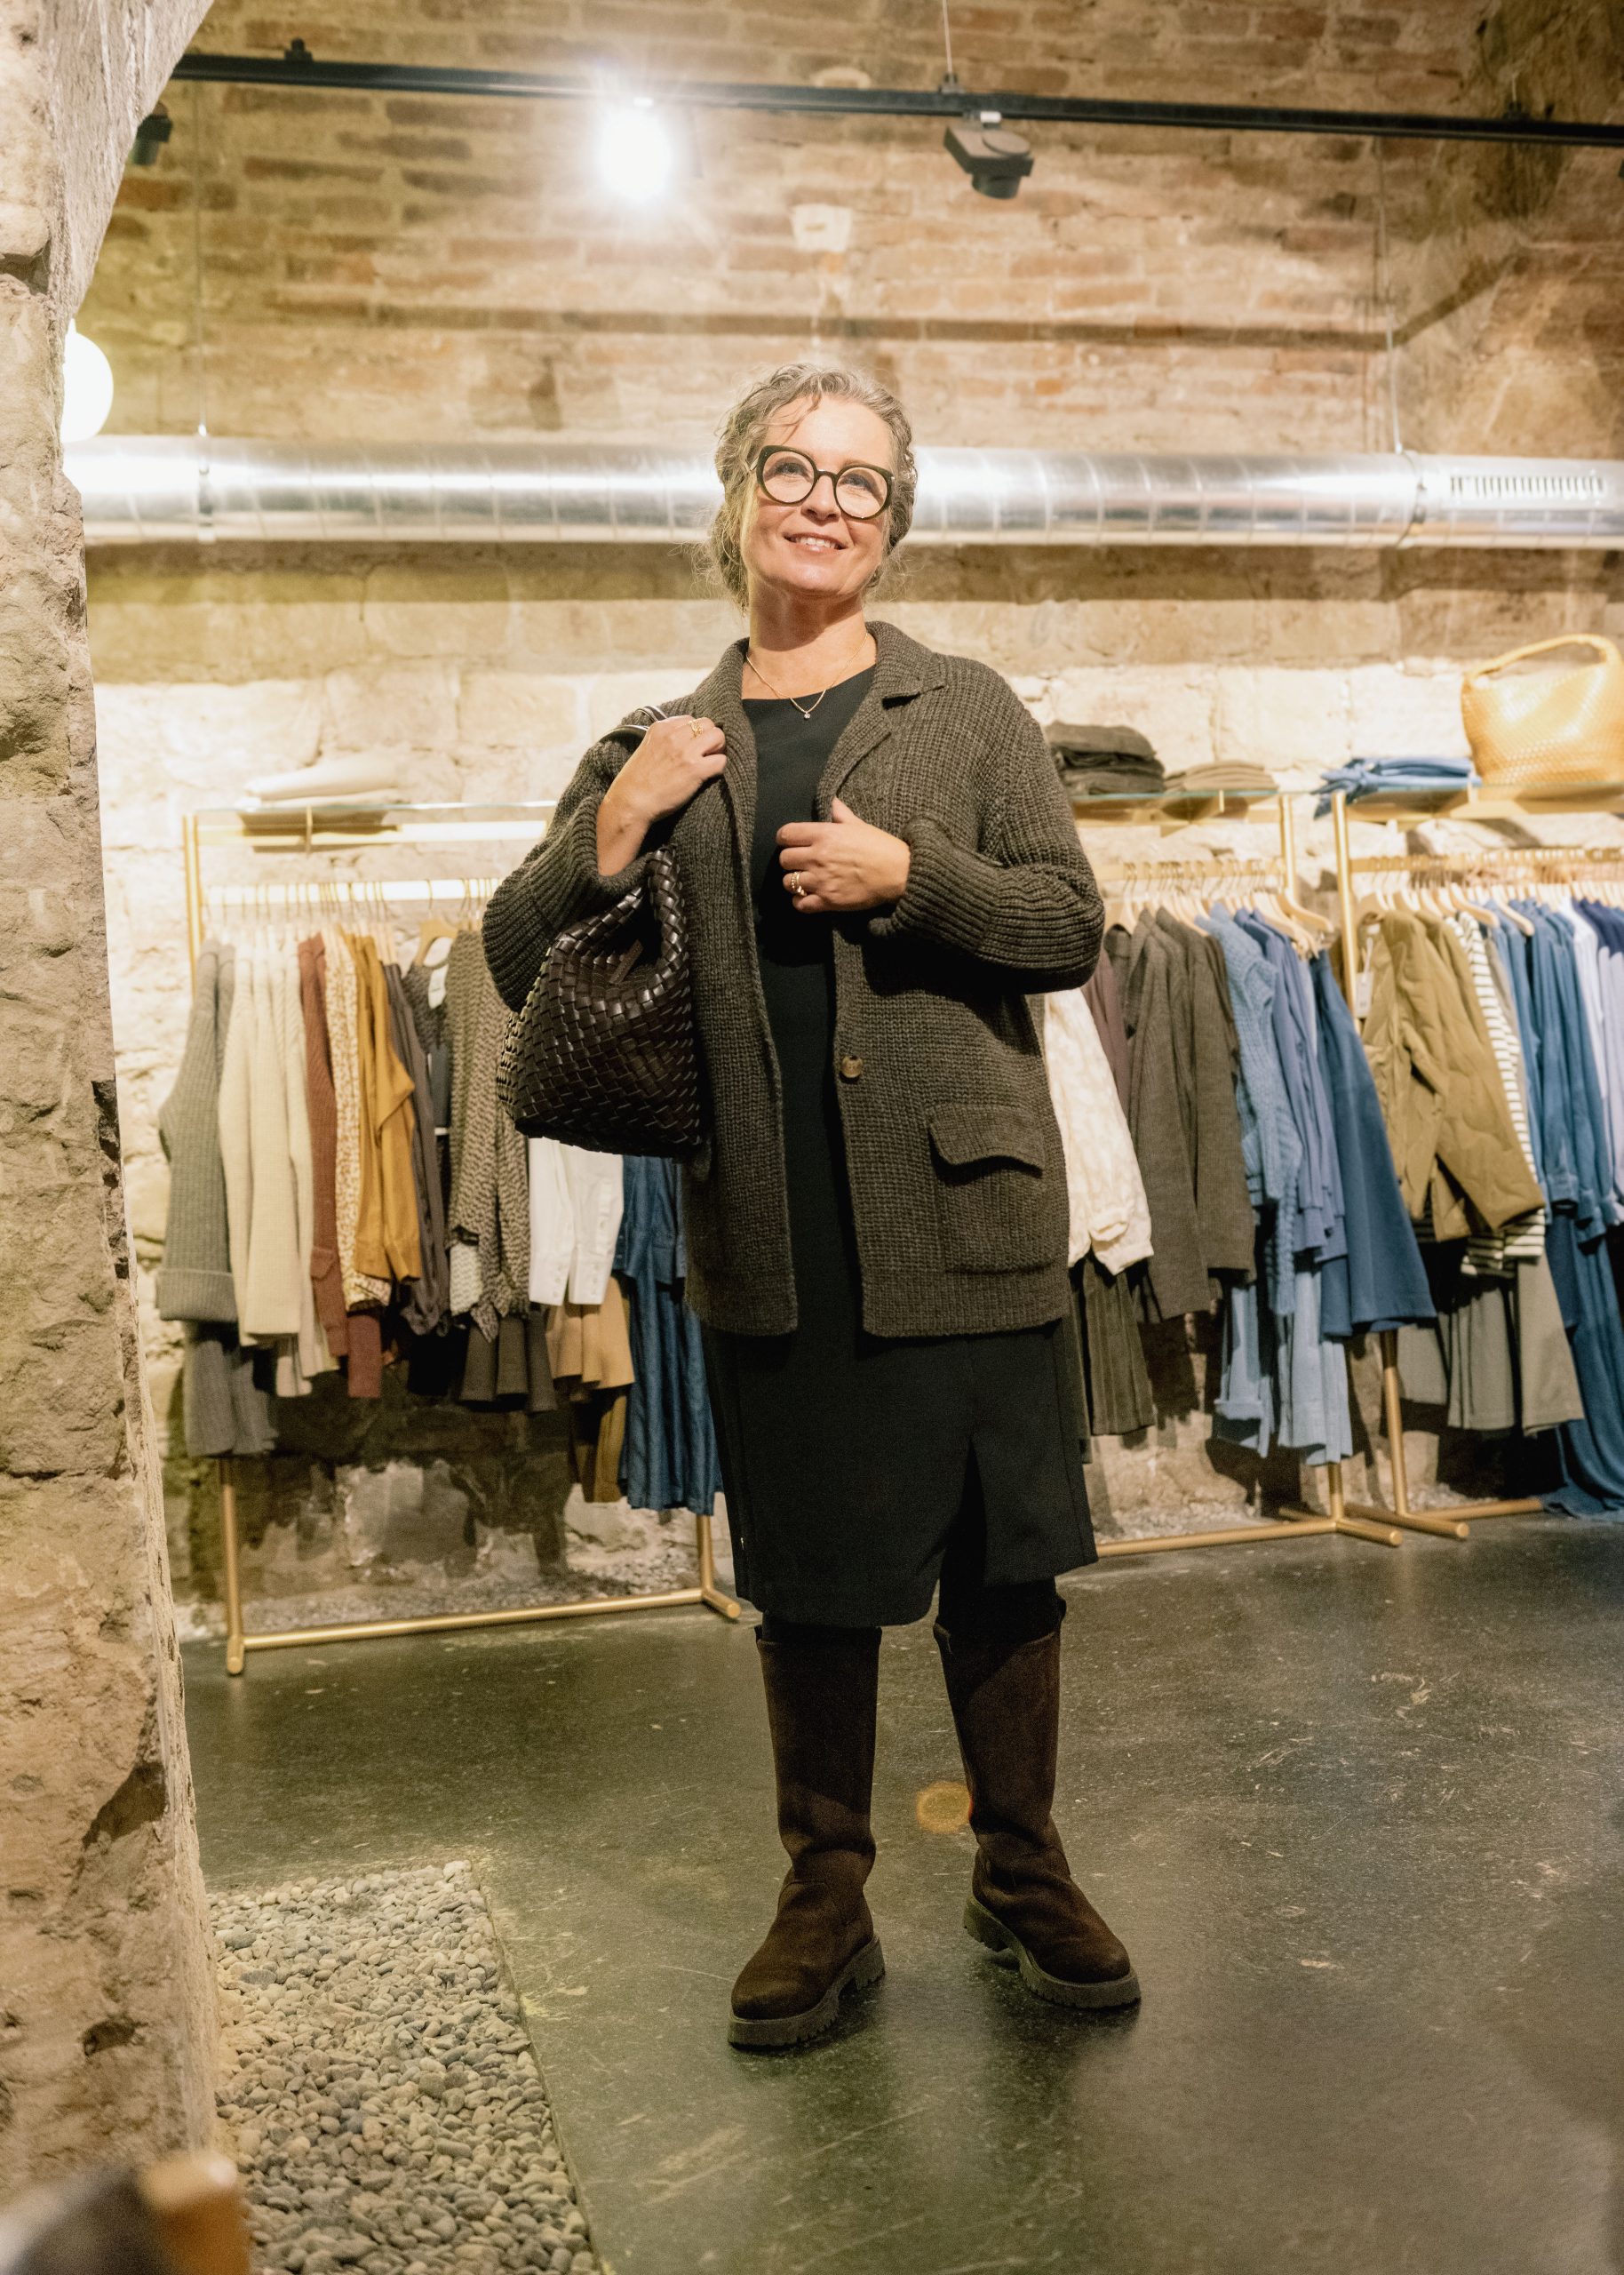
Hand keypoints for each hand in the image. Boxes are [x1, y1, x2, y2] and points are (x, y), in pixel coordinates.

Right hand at [598, 714, 724, 872]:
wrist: (630, 803)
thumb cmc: (635, 782)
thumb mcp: (646, 749)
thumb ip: (663, 741)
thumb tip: (682, 742)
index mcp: (660, 728)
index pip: (689, 719)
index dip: (695, 733)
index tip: (692, 746)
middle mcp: (674, 736)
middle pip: (707, 724)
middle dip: (710, 737)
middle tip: (706, 753)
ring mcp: (685, 751)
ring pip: (718, 737)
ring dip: (718, 749)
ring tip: (710, 762)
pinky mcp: (695, 769)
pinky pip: (721, 761)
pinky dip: (719, 768)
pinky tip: (709, 775)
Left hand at [777, 796, 910, 914]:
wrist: (898, 873)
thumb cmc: (880, 846)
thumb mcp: (859, 825)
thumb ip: (840, 814)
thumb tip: (832, 801)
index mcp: (824, 834)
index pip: (786, 834)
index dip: (785, 839)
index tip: (790, 843)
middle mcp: (818, 856)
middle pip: (784, 860)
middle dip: (790, 861)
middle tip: (800, 863)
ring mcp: (821, 880)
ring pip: (788, 882)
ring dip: (794, 882)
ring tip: (804, 881)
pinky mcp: (828, 901)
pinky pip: (800, 904)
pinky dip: (800, 902)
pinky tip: (807, 897)